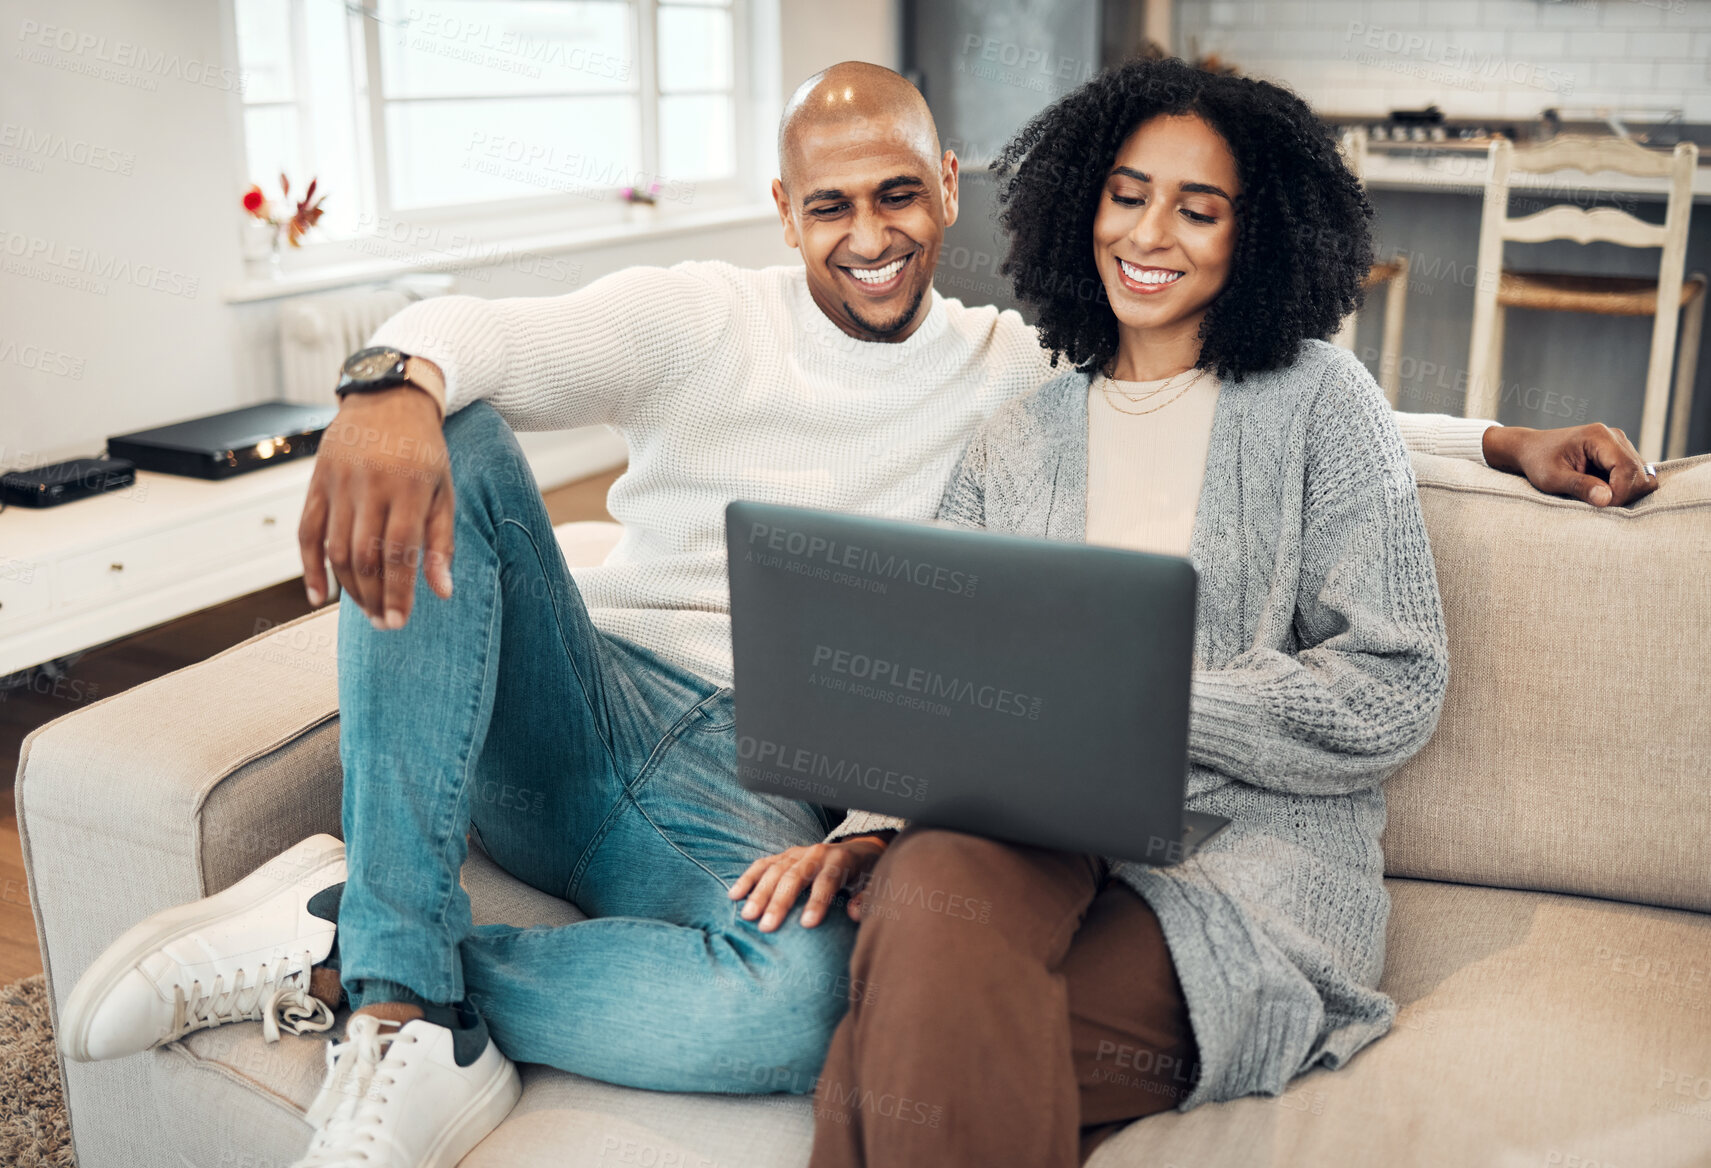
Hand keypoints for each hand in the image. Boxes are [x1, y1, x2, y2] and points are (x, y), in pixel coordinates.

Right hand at [299, 380, 452, 627]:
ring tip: (365, 611)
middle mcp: (370, 485)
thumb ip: (441, 542)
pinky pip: (306, 532)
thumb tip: (442, 592)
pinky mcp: (316, 482)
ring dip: (348, 588)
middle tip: (384, 624)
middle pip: (365, 555)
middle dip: (374, 597)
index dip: (398, 591)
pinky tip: (319, 597)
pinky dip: (310, 567)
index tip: (399, 621)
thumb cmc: (423, 452)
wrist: (387, 399)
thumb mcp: (443, 491)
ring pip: (336, 549)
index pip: (400, 551)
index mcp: (408, 487)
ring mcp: (339, 483)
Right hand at [727, 836, 891, 930]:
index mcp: (840, 861)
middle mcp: (816, 853)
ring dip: (759, 893)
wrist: (856, 851)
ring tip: (747, 916)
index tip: (807, 925)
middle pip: (795, 876)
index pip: (828, 881)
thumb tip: (856, 914)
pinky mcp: (784, 855)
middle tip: (767, 927)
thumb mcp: (872, 885)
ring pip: (775, 870)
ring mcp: (797, 853)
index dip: (818, 901)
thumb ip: (866, 899)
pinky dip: (748, 878)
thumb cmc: (863, 875)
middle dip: (780, 902)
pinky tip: (734, 895)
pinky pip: (762, 864)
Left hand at [1482, 423, 1658, 507]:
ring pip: (1643, 477)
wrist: (1532, 449)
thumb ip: (1579, 486)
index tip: (1603, 507)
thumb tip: (1608, 500)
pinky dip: (1624, 490)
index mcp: (1599, 436)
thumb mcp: (1552, 478)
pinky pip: (1636, 477)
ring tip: (1598, 497)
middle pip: (1640, 473)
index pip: (1627, 468)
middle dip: (1624, 495)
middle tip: (1598, 505)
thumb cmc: (1539, 462)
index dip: (1620, 492)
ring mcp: (1621, 445)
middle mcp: (1615, 437)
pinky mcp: (1621, 455)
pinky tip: (1602, 492)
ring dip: (1626, 493)